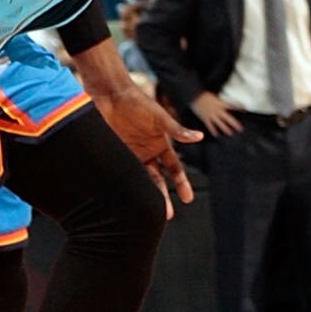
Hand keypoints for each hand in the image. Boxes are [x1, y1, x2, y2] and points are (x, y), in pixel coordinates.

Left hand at [96, 84, 199, 215]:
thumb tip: (200, 137)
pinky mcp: (116, 156)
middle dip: (163, 197)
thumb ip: (177, 131)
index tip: (188, 198)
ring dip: (145, 195)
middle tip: (166, 215)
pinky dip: (126, 187)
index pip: (174, 169)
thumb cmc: (138, 103)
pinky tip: (126, 199)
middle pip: (158, 180)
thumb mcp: (159, 118)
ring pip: (140, 181)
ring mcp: (131, 156)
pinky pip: (123, 175)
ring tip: (146, 213)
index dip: (182, 183)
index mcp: (161, 144)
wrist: (110, 96)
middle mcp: (147, 153)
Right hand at [192, 88, 242, 137]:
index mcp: (220, 103)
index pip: (232, 105)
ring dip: (225, 129)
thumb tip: (224, 104)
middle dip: (235, 123)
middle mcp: (217, 110)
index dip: (239, 107)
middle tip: (240, 128)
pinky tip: (217, 135)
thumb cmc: (204, 95)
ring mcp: (211, 115)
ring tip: (230, 133)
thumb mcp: (214, 97)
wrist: (194, 96)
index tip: (245, 110)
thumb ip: (219, 101)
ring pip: (220, 123)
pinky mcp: (205, 118)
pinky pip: (210, 126)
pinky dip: (213, 131)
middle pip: (228, 117)